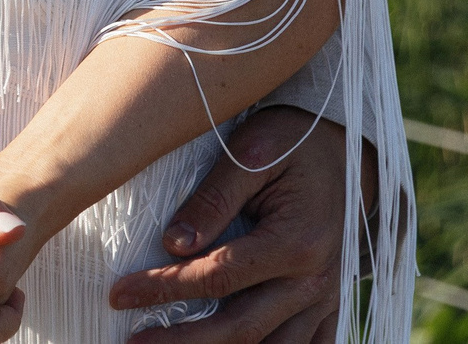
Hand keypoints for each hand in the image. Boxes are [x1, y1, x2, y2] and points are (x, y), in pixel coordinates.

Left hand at [106, 108, 349, 343]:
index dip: (164, 289)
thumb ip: (214, 199)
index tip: (120, 294)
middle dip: (183, 341)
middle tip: (134, 342)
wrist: (347, 148)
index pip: (217, 277)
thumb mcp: (251, 156)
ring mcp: (326, 298)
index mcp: (295, 243)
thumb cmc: (294, 144)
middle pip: (241, 328)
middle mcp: (315, 281)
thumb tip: (173, 244)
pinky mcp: (329, 304)